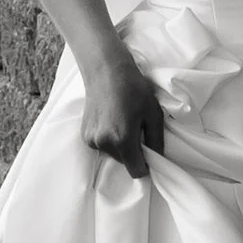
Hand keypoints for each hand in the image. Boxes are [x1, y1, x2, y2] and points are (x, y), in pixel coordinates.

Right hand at [80, 56, 164, 180]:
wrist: (106, 71)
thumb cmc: (133, 88)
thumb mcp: (153, 113)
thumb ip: (156, 140)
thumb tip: (157, 158)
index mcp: (122, 139)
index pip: (136, 171)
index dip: (146, 166)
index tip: (150, 153)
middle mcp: (104, 143)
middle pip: (124, 163)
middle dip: (133, 153)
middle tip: (137, 130)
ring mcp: (91, 140)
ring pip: (113, 155)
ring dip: (120, 146)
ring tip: (123, 122)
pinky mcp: (84, 135)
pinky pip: (102, 146)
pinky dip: (108, 139)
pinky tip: (111, 121)